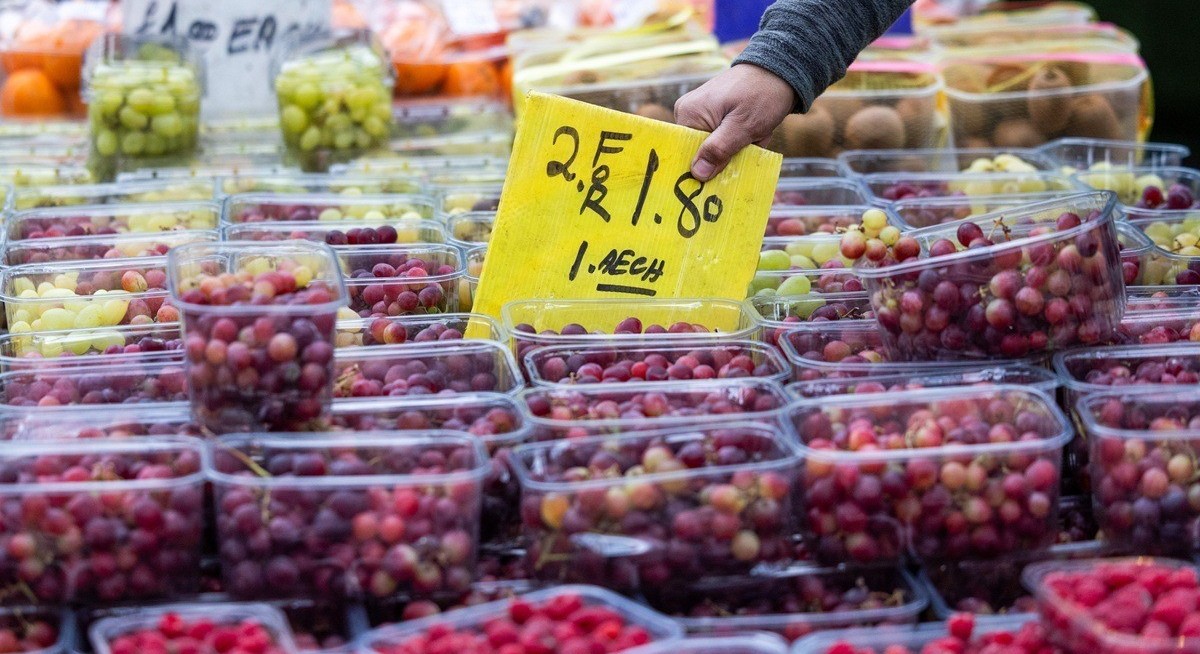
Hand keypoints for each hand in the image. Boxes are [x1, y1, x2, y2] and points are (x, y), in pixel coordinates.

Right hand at [674, 63, 795, 180]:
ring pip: (717, 149)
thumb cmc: (762, 94)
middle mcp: (689, 113)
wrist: (780, 72)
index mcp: (688, 113)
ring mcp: (701, 114)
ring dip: (740, 148)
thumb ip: (719, 150)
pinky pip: (723, 139)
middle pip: (703, 153)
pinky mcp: (714, 116)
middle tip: (750, 142)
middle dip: (729, 155)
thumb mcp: (743, 126)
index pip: (686, 154)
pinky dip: (741, 140)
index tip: (729, 167)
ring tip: (755, 134)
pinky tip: (754, 131)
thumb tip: (697, 174)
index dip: (706, 167)